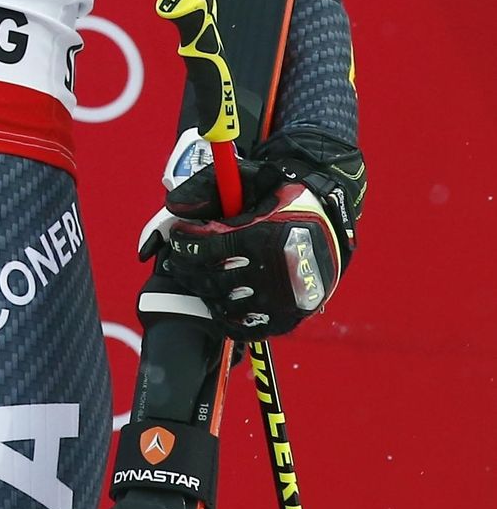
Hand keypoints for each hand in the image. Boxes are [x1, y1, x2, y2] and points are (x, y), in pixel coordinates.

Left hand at [140, 126, 362, 337]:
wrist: (333, 218)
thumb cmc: (284, 197)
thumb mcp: (250, 179)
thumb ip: (209, 190)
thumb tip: (174, 208)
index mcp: (259, 237)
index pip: (201, 248)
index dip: (182, 243)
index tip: (178, 237)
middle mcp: (270, 271)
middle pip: (208, 280)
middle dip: (186, 269)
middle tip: (180, 262)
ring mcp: (281, 298)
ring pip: (225, 306)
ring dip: (205, 293)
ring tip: (199, 280)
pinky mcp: (290, 315)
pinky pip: (249, 328)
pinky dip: (229, 320)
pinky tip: (221, 303)